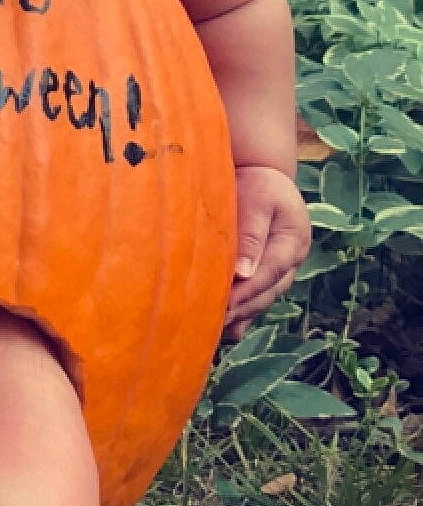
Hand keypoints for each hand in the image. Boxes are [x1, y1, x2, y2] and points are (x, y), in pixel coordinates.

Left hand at [224, 165, 310, 338]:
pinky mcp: (268, 268)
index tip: (223, 307)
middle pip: (267, 291)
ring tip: (217, 330)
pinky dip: (245, 311)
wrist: (263, 174)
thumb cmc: (258, 184)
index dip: (246, 293)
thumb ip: (252, 235)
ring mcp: (282, 266)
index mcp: (293, 242)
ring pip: (264, 297)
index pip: (268, 274)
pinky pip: (258, 294)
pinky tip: (230, 330)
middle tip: (212, 324)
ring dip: (243, 314)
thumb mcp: (258, 201)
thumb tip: (243, 274)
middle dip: (242, 309)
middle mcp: (291, 259)